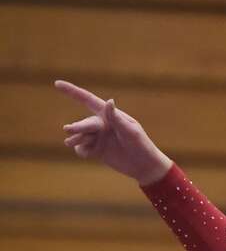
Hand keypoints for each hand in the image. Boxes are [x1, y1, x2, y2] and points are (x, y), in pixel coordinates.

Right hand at [54, 80, 171, 183]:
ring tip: (69, 143)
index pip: (87, 100)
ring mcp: (99, 137)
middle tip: (68, 130)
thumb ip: (117, 118)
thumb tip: (109, 101)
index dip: (71, 91)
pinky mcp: (98, 151)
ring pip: (81, 136)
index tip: (56, 83)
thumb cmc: (142, 145)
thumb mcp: (130, 131)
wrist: (145, 167)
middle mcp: (102, 124)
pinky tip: (85, 154)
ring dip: (76, 138)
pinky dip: (82, 151)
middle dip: (78, 127)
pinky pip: (83, 149)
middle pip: (85, 123)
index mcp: (109, 115)